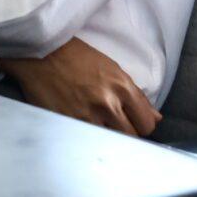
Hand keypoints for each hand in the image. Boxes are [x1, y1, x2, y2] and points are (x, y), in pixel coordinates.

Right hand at [0, 38, 160, 135]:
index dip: (143, 125)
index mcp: (122, 87)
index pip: (147, 123)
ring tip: (99, 126)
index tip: (135, 123)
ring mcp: (87, 117)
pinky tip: (84, 127)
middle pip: (132, 137)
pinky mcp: (69, 125)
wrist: (42, 54)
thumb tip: (155, 117)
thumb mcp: (112, 68)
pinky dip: (89, 138)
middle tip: (117, 126)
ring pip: (111, 142)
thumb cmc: (76, 57)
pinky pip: (88, 142)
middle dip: (128, 133)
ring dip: (108, 137)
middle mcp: (108, 104)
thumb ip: (135, 95)